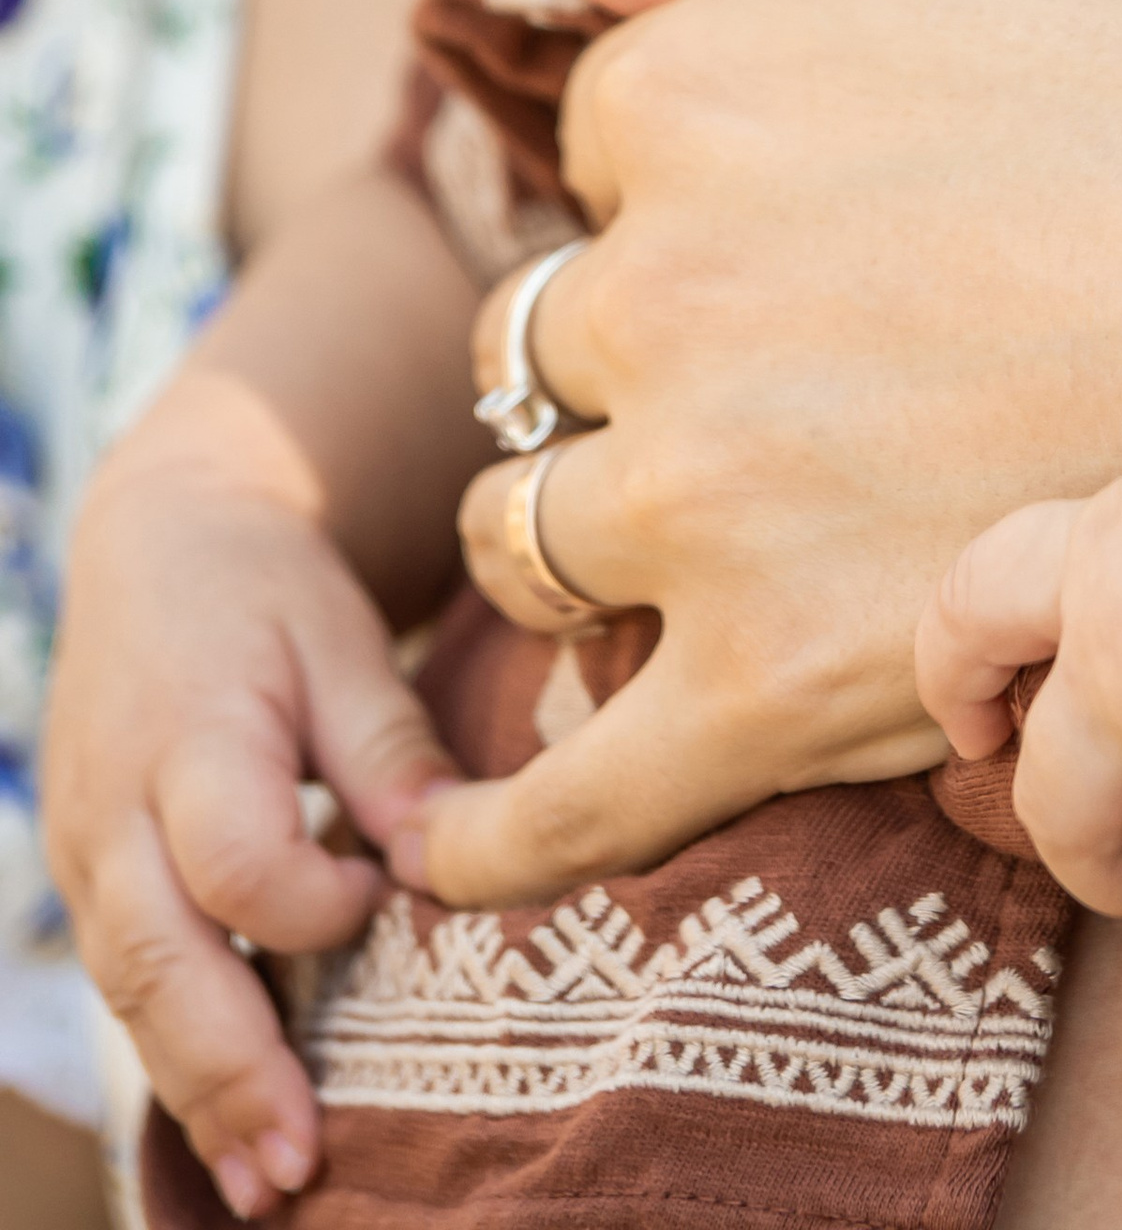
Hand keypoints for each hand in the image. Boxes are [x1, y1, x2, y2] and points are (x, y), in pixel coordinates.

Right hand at [44, 374, 453, 1221]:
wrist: (160, 545)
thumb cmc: (272, 593)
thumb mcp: (342, 639)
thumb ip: (391, 750)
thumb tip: (448, 862)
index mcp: (186, 737)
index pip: (235, 860)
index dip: (314, 903)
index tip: (384, 898)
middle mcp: (114, 811)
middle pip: (158, 962)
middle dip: (229, 1073)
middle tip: (297, 1167)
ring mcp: (85, 857)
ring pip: (133, 997)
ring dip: (199, 1095)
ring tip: (269, 1184)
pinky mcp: (89, 885)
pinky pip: (130, 986)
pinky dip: (179, 1060)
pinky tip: (232, 1128)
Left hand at [422, 0, 1121, 904]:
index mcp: (694, 85)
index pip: (603, 145)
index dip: (714, 168)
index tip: (848, 194)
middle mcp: (659, 285)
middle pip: (551, 337)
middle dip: (651, 345)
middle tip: (828, 355)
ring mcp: (706, 497)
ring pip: (535, 529)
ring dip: (595, 526)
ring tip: (729, 526)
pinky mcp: (775, 683)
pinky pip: (583, 785)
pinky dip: (502, 829)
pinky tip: (456, 840)